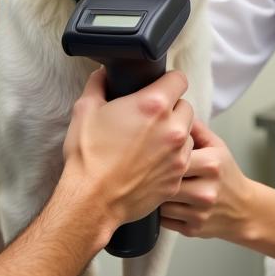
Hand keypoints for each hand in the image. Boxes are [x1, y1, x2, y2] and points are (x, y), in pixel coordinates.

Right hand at [60, 68, 193, 229]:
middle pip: (186, 107)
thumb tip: (103, 74)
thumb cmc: (88, 156)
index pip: (179, 79)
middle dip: (171, 108)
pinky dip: (172, 158)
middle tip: (150, 117)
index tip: (159, 87)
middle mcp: (173, 129)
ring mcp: (178, 156)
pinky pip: (183, 160)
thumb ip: (98, 84)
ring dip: (175, 134)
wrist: (91, 201)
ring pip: (188, 134)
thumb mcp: (85, 110)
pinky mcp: (176, 178)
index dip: (168, 81)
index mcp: (154, 105)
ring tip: (152, 141)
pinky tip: (151, 161)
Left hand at [160, 120, 254, 240]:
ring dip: (154, 194)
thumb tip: (173, 113)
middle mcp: (206, 190)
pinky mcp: (192, 229)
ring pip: (161, 202)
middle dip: (154, 175)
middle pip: (166, 181)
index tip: (153, 151)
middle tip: (146, 168)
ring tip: (153, 185)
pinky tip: (162, 201)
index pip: (175, 156)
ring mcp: (199, 213)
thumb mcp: (217, 146)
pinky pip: (163, 219)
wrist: (243, 209)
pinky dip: (159, 211)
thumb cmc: (227, 175)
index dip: (160, 153)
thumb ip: (196, 130)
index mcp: (211, 165)